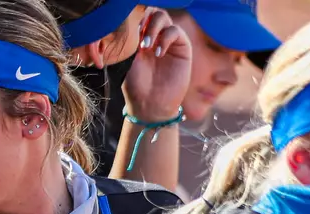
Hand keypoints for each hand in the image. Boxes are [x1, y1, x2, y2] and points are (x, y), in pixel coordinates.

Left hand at [121, 7, 191, 121]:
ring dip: (154, 27)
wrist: (150, 106)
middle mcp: (154, 37)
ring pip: (164, 18)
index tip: (128, 28)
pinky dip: (166, 38)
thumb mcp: (128, 63)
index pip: (139, 18)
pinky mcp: (182, 48)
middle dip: (144, 19)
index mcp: (139, 40)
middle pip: (152, 12)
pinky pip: (175, 32)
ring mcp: (168, 41)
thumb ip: (131, 43)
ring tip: (146, 46)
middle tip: (138, 36)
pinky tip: (158, 53)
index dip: (134, 17)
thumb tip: (130, 25)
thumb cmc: (136, 87)